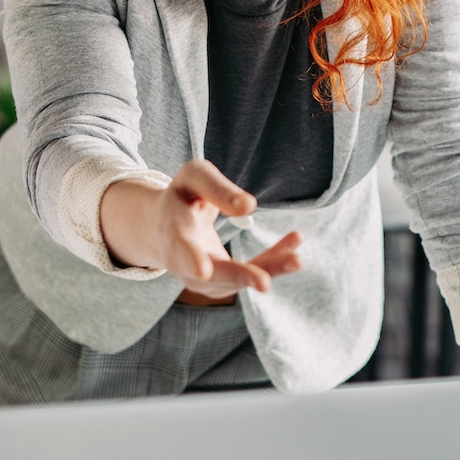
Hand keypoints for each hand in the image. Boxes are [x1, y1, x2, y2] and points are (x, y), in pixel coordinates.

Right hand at [99, 160, 302, 298]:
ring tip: (296, 259)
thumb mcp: (194, 177)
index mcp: (174, 232)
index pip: (181, 247)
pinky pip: (251, 274)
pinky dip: (274, 261)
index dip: (192, 259)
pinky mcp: (223, 283)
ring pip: (239, 280)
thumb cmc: (182, 196)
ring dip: (269, 268)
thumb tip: (249, 207)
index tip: (203, 270)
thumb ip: (218, 188)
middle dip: (239, 277)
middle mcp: (186, 264)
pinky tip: (294, 242)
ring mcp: (204, 279)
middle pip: (213, 276)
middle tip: (264, 283)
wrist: (163, 227)